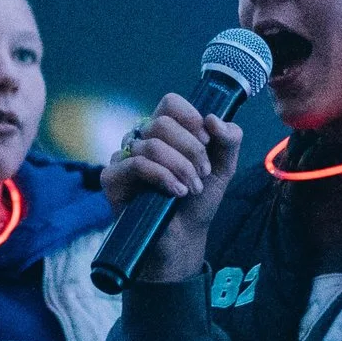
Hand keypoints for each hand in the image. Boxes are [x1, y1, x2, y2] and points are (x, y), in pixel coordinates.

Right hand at [100, 95, 242, 281]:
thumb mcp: (223, 168)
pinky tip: (176, 192)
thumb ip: (229, 140)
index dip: (190, 117)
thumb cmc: (198, 201)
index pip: (170, 103)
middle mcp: (141, 140)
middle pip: (162, 122)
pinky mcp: (112, 179)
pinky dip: (162, 176)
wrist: (184, 237)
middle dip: (190, 149)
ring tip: (192, 188)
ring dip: (180, 167)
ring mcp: (124, 158)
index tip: (207, 141)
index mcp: (165, 132)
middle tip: (203, 173)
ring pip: (151, 145)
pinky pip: (136, 164)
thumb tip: (213, 118)